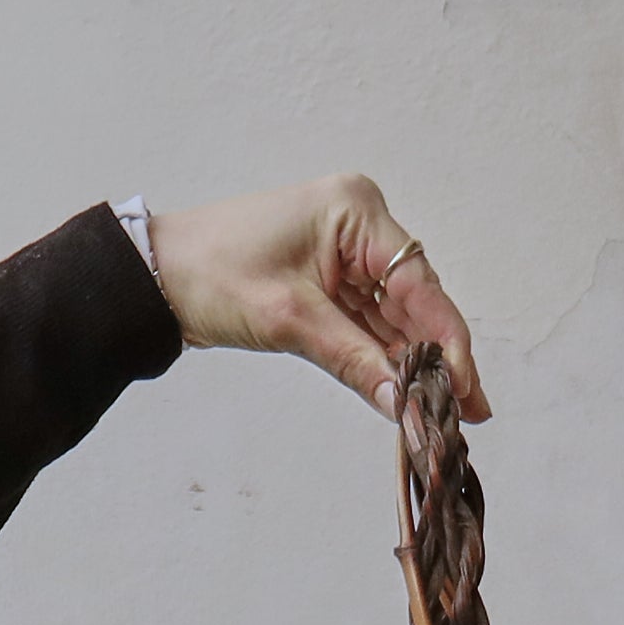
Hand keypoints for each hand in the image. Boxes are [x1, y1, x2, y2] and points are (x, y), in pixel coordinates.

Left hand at [146, 175, 489, 421]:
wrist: (156, 276)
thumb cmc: (212, 274)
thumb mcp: (290, 320)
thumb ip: (354, 362)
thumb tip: (404, 405)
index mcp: (355, 211)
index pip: (420, 284)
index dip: (447, 341)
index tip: (465, 388)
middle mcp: (360, 226)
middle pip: (416, 301)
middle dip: (438, 358)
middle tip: (468, 412)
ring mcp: (347, 253)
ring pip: (397, 318)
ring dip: (415, 364)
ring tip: (443, 413)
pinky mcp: (332, 280)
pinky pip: (371, 323)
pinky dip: (386, 358)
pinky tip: (407, 392)